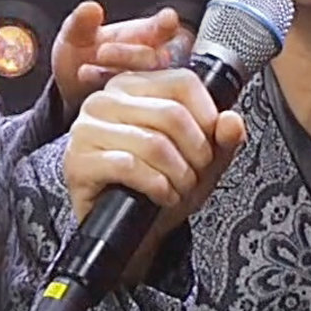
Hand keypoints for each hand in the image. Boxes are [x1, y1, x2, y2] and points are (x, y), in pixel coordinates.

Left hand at [51, 1, 185, 115]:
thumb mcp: (75, 36)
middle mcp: (153, 61)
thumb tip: (90, 7)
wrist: (70, 91)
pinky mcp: (138, 110)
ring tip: (84, 72)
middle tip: (101, 52)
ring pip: (144, 83)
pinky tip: (89, 87)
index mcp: (146, 34)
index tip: (168, 19)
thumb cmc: (81, 56)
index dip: (166, 24)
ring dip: (115, 76)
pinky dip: (110, 96)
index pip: (164, 28)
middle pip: (153, 57)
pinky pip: (132, 105)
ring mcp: (148, 87)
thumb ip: (81, 22)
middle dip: (128, 54)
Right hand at [62, 68, 247, 283]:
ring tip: (179, 187)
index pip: (182, 83)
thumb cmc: (159, 185)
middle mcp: (105, 100)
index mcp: (133, 86)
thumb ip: (221, 138)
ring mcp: (86, 129)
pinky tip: (161, 195)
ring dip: (178, 175)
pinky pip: (129, 166)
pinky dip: (157, 187)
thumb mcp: (200, 160)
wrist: (130, 228)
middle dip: (195, 152)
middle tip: (195, 173)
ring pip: (153, 143)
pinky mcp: (78, 160)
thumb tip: (232, 121)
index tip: (210, 143)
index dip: (208, 117)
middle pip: (171, 114)